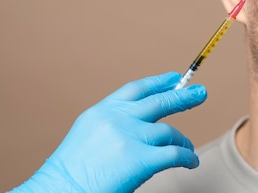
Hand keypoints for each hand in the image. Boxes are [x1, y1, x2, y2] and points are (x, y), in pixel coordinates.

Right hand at [11, 72, 206, 192]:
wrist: (57, 192)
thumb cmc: (70, 173)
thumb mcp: (87, 135)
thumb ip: (112, 124)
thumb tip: (141, 121)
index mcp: (102, 111)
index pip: (137, 89)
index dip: (159, 82)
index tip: (175, 78)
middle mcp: (118, 119)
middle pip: (160, 101)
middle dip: (183, 96)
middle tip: (200, 93)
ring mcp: (130, 137)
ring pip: (169, 131)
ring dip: (182, 140)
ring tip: (188, 147)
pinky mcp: (141, 159)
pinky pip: (174, 154)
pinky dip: (187, 157)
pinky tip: (191, 161)